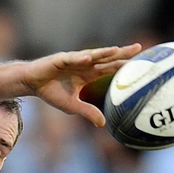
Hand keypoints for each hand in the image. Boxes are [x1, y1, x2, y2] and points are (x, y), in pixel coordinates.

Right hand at [21, 43, 141, 126]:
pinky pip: (72, 58)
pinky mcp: (60, 59)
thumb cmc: (52, 92)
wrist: (32, 83)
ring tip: (116, 50)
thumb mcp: (72, 106)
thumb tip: (103, 124)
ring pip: (92, 55)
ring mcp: (73, 60)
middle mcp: (84, 64)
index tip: (141, 63)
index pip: (110, 68)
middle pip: (106, 58)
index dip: (124, 65)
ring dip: (103, 52)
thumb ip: (88, 112)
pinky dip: (79, 58)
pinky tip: (88, 58)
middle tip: (139, 48)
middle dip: (121, 53)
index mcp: (89, 74)